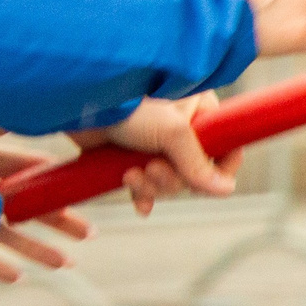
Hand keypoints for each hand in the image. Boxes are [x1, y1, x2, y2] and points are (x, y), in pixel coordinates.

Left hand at [0, 127, 94, 281]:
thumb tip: (32, 106)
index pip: (21, 166)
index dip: (49, 179)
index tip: (79, 190)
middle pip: (20, 203)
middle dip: (55, 217)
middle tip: (87, 232)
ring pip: (2, 233)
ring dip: (34, 248)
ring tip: (65, 263)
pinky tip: (16, 277)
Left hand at [68, 94, 241, 216]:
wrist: (79, 104)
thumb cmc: (128, 105)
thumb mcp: (171, 131)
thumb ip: (198, 162)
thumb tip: (227, 190)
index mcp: (197, 110)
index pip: (226, 146)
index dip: (220, 170)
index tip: (206, 181)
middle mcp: (180, 128)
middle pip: (195, 172)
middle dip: (173, 178)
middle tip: (153, 168)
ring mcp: (155, 143)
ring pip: (170, 182)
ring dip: (152, 185)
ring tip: (132, 173)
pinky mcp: (132, 156)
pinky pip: (147, 186)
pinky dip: (141, 193)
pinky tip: (137, 201)